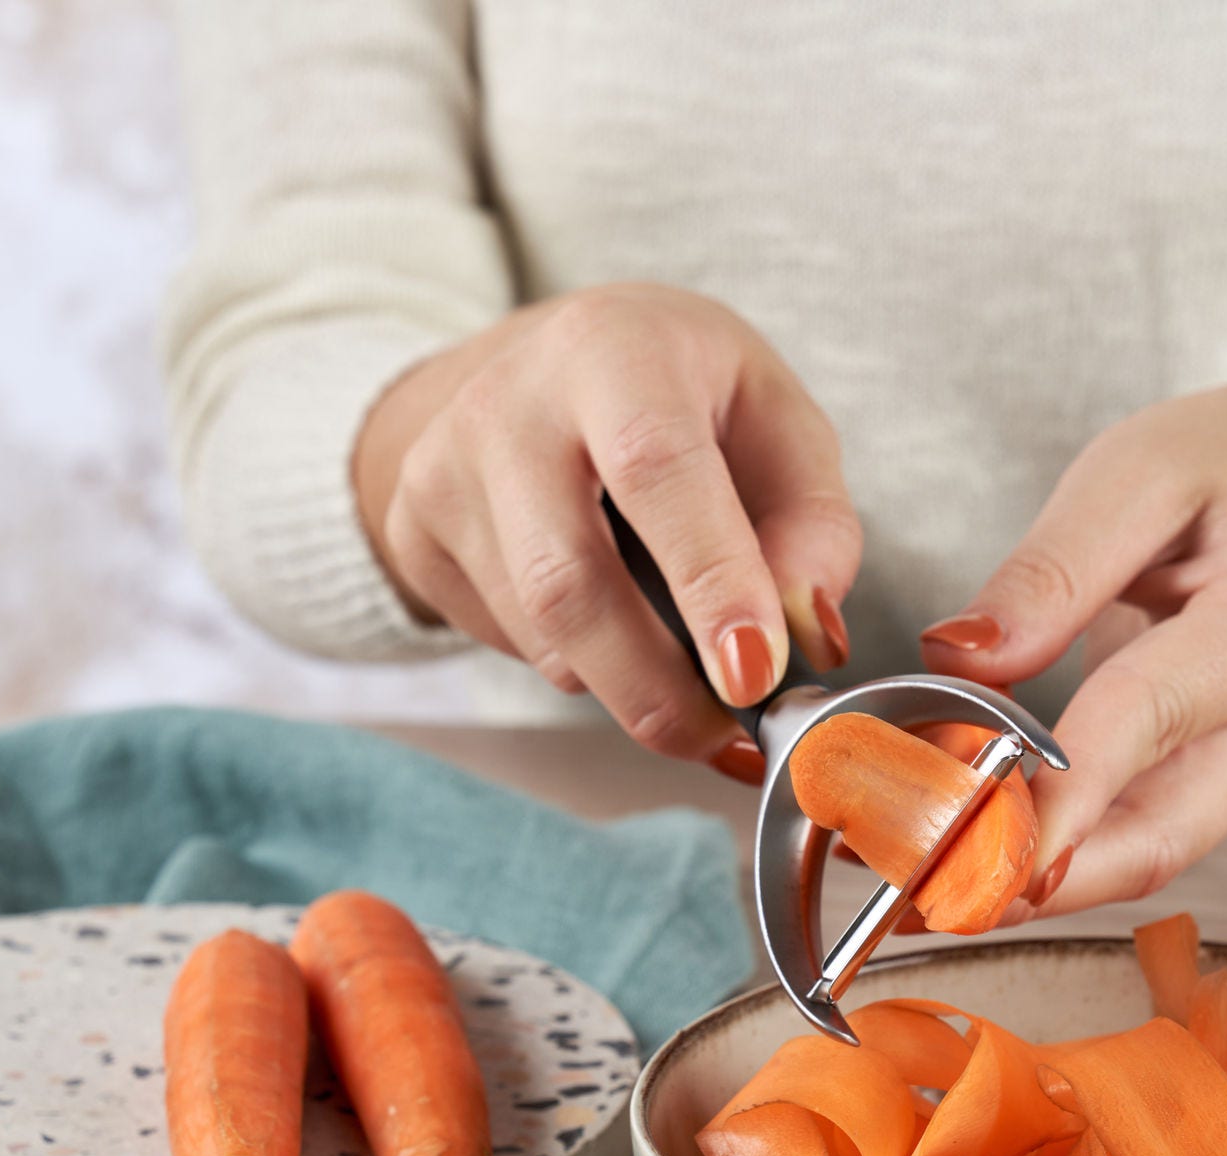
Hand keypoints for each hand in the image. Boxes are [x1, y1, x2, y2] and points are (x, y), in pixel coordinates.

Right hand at [354, 284, 859, 774]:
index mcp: (615, 349)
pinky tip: (610, 621)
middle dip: (655, 687)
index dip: (709, 580)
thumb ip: (813, 526)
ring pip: (540, 634)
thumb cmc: (683, 397)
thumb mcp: (776, 423)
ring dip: (627, 682)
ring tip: (685, 669)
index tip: (755, 675)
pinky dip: (579, 663)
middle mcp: (508, 403)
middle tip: (726, 735)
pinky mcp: (414, 535)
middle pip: (568, 581)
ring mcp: (442, 472)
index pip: (656, 470)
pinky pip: (507, 643)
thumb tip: (808, 634)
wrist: (541, 367)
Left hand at [920, 380, 1226, 918]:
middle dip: (1033, 881)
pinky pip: (1120, 846)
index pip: (1148, 719)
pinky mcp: (1205, 795)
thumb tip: (959, 655)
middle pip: (1155, 839)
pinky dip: (1038, 865)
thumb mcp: (1133, 478)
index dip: (1060, 789)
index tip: (973, 836)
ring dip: (1022, 890)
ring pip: (1133, 862)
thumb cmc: (1217, 477)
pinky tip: (950, 859)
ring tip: (908, 892)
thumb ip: (1049, 570)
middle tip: (918, 898)